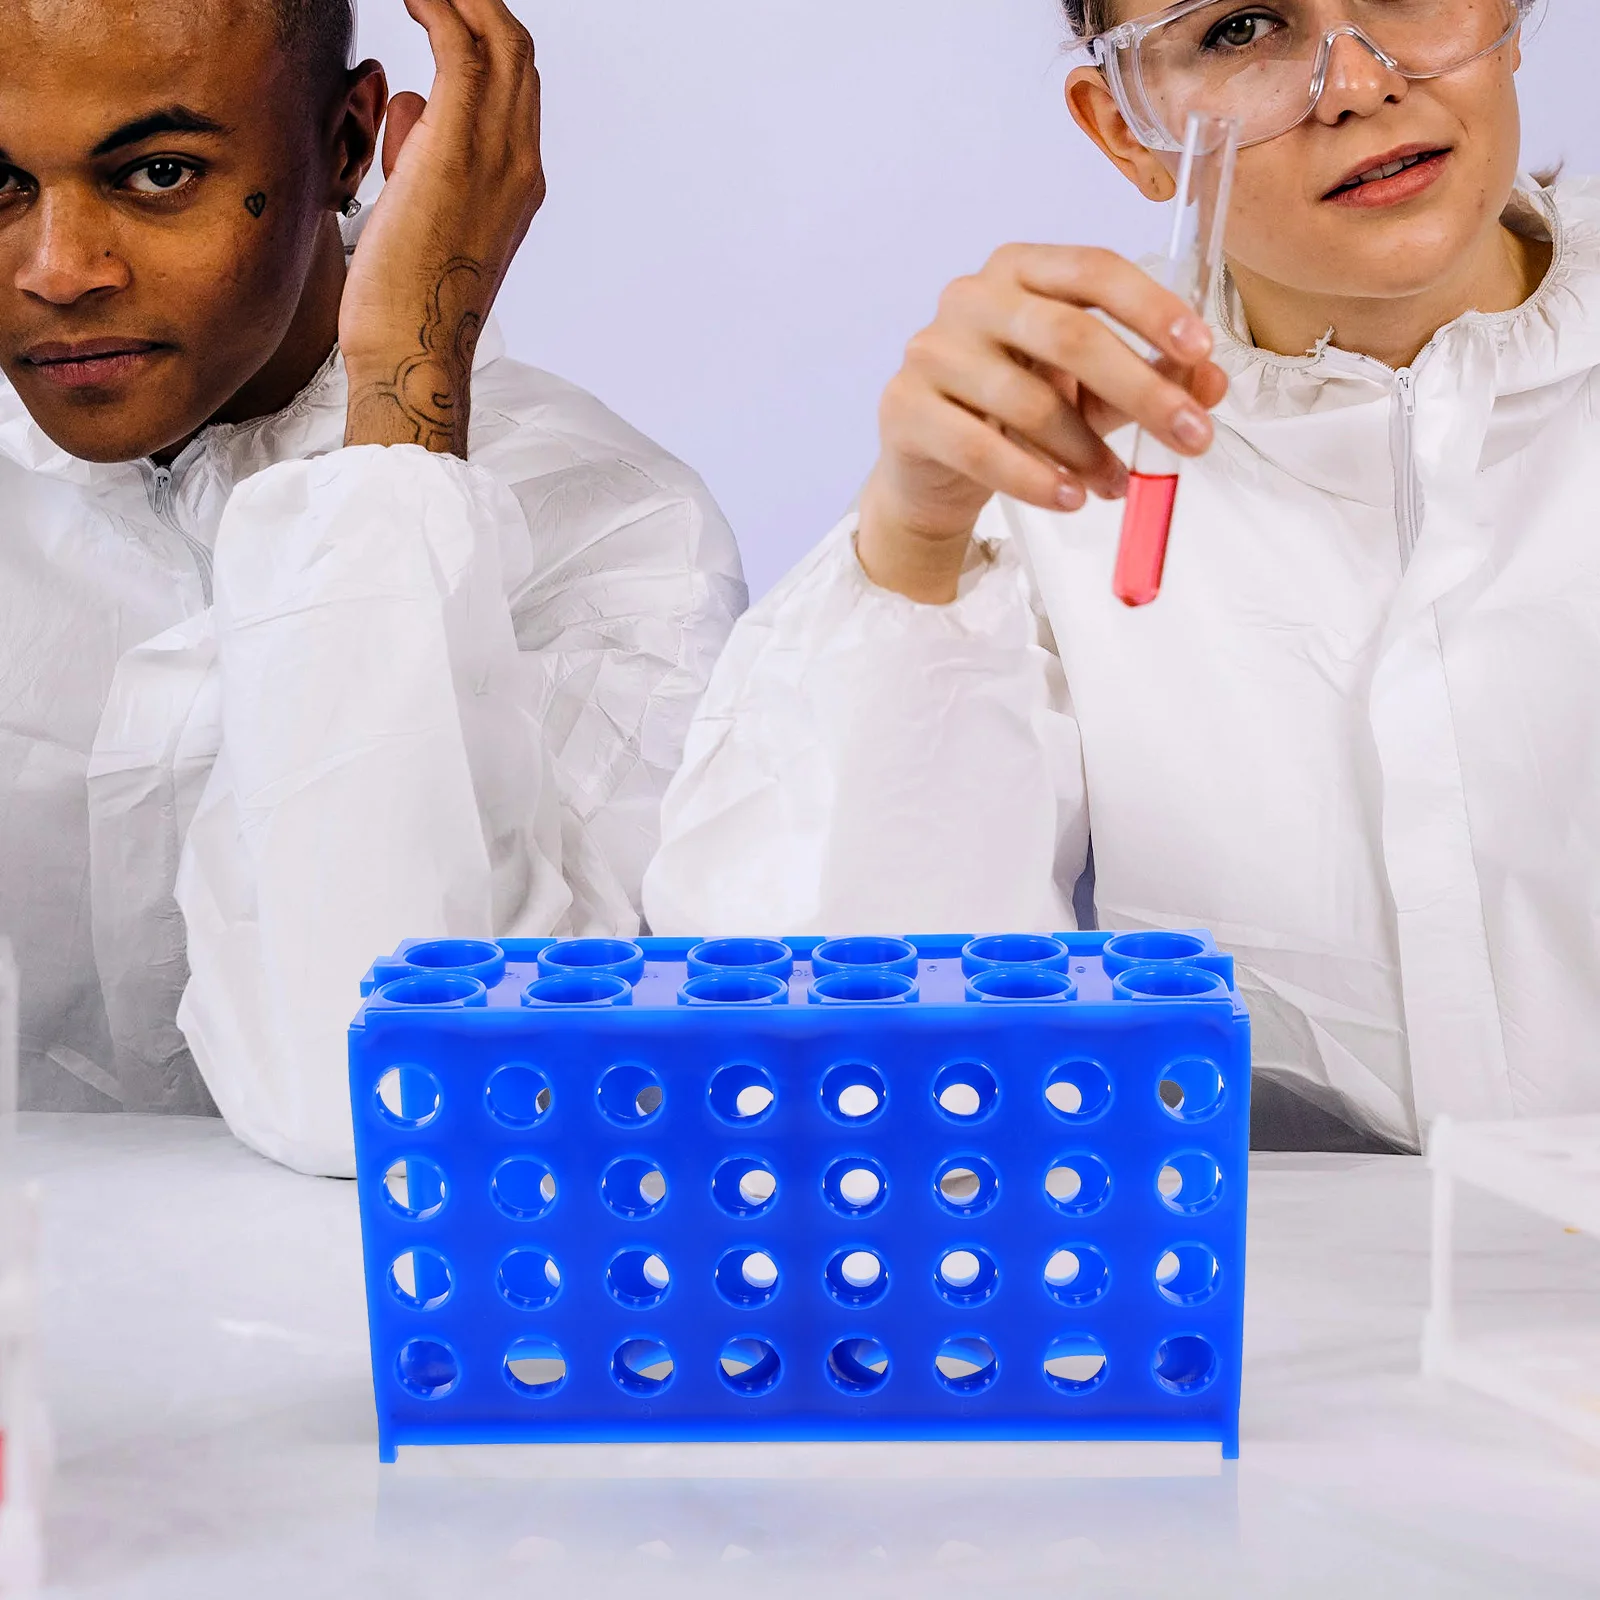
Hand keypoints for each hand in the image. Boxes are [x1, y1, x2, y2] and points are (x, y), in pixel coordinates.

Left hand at [341, 0, 545, 455]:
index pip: (516, 85)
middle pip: (516, 50)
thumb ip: (418, 154)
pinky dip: (438, 9)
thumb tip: (406, 104)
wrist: (412, 350)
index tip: (444, 6)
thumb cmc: (403, 301)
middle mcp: (520, 164)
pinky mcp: (458, 151)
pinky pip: (458, 51)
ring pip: (496, 40)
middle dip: (477, 0)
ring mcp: (497, 157)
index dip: (485, 33)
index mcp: (518, 184)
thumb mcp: (415, 214)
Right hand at [856, 245, 1228, 602]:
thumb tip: (1211, 382)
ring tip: (1117, 485)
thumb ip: (1150, 379)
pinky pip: (980, 448)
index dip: (1153, 309)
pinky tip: (1071, 498)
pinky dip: (1035, 480)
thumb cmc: (1014, 415)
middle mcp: (971, 297)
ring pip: (1029, 400)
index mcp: (1021, 270)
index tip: (1202, 352)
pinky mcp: (905, 408)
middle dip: (1142, 390)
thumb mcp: (1092, 394)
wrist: (932, 470)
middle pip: (1070, 333)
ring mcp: (931, 349)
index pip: (1094, 270)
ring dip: (1087, 451)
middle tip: (1192, 438)